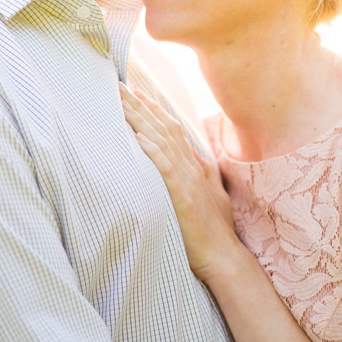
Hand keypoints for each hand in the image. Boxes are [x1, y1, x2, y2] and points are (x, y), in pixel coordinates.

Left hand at [120, 83, 237, 279]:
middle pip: (163, 129)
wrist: (224, 256)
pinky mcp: (183, 197)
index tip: (135, 91)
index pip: (172, 129)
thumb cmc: (214, 228)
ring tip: (122, 102)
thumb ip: (199, 172)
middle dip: (140, 106)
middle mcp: (191, 168)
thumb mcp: (210, 193)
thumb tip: (189, 154)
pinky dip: (154, 152)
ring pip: (163, 143)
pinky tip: (139, 138)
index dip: (153, 108)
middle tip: (117, 86)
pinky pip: (167, 170)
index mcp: (194, 166)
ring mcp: (188, 181)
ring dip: (141, 121)